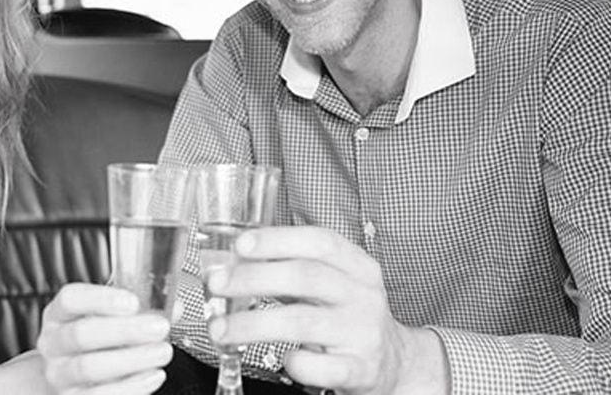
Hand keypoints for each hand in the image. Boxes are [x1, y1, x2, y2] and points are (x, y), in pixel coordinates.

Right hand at [36, 283, 173, 393]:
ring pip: (89, 367)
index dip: (100, 299)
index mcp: (59, 314)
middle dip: (125, 330)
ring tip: (162, 352)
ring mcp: (59, 375)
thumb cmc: (95, 343)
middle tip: (158, 328)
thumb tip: (174, 307)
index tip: (133, 302)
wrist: (73, 381)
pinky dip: (130, 387)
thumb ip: (140, 310)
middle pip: (81, 334)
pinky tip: (153, 375)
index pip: (71, 299)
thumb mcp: (109, 320)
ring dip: (132, 359)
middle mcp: (53, 344)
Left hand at [204, 226, 446, 394]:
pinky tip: (278, 358)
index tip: (241, 244)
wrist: (393, 363)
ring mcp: (363, 333)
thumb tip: (234, 261)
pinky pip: (318, 366)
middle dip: (254, 278)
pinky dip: (292, 362)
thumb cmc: (347, 315)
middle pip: (306, 277)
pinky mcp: (359, 370)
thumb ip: (291, 268)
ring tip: (220, 328)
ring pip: (302, 322)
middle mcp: (364, 296)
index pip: (320, 242)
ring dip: (253, 324)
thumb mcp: (332, 283)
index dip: (278, 240)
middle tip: (217, 283)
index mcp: (358, 266)